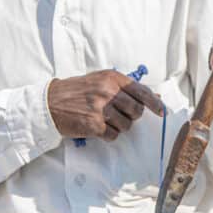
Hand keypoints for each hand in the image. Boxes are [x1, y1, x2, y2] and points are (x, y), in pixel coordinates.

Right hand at [48, 70, 163, 140]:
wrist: (50, 102)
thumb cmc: (77, 91)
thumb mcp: (100, 80)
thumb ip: (124, 87)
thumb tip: (153, 96)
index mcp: (112, 78)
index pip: (141, 91)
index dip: (155, 104)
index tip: (161, 112)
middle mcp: (108, 91)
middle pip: (136, 110)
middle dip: (132, 116)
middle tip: (120, 115)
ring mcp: (101, 108)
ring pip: (126, 125)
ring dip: (119, 126)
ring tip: (106, 121)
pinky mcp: (93, 124)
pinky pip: (113, 135)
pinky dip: (109, 135)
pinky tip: (99, 129)